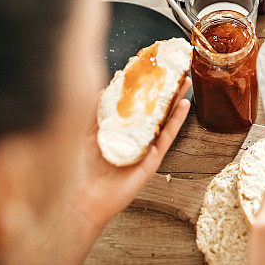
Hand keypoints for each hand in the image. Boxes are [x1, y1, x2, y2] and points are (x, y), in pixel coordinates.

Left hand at [76, 78, 190, 231]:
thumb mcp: (82, 131)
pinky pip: (167, 137)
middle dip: (164, 89)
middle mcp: (132, 137)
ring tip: (186, 81)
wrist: (78, 198)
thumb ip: (93, 110)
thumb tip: (104, 87)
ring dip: (176, 99)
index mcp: (117, 129)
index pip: (134, 103)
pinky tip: (183, 104)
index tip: (151, 67)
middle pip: (152, 108)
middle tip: (175, 69)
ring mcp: (144, 148)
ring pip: (164, 119)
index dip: (143, 86)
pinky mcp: (152, 161)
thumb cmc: (78, 168)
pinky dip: (176, 121)